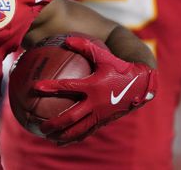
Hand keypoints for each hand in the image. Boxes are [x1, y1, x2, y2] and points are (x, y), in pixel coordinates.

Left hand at [32, 35, 156, 144]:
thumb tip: (66, 39)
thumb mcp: (104, 55)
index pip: (68, 87)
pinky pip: (87, 132)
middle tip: (39, 126)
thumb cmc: (121, 68)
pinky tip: (63, 141)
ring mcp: (100, 115)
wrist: (143, 85)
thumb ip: (85, 46)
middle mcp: (95, 103)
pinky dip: (74, 137)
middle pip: (71, 117)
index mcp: (93, 86)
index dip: (52, 87)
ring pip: (79, 130)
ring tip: (48, 138)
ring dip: (63, 135)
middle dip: (54, 123)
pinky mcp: (104, 121)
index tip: (36, 87)